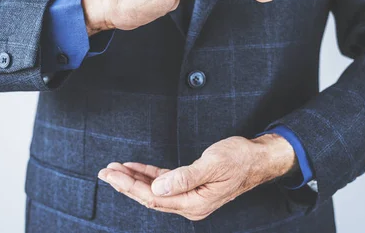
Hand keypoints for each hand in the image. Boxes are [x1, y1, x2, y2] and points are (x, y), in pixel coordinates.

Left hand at [97, 134, 295, 220]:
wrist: (259, 159)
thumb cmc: (239, 159)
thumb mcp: (212, 164)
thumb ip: (184, 178)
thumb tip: (157, 189)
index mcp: (194, 203)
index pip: (153, 197)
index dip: (129, 186)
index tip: (112, 174)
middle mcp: (190, 204)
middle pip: (150, 197)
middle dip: (125, 184)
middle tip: (105, 171)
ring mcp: (191, 197)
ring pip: (155, 191)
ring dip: (134, 179)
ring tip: (115, 169)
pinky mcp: (192, 186)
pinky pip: (165, 183)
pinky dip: (149, 175)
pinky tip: (136, 168)